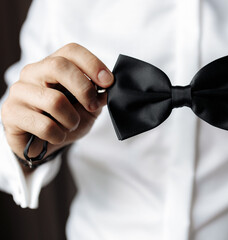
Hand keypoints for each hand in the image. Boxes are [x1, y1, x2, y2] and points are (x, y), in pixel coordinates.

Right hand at [1, 43, 113, 160]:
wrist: (44, 143)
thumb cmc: (65, 120)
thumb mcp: (88, 107)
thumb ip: (98, 95)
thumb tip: (108, 88)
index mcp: (53, 65)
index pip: (71, 51)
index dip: (93, 64)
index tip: (109, 82)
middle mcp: (33, 73)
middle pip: (58, 66)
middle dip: (83, 89)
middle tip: (93, 107)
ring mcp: (19, 91)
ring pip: (54, 100)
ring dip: (72, 119)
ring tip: (71, 125)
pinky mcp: (10, 113)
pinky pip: (44, 125)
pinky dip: (58, 135)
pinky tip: (57, 135)